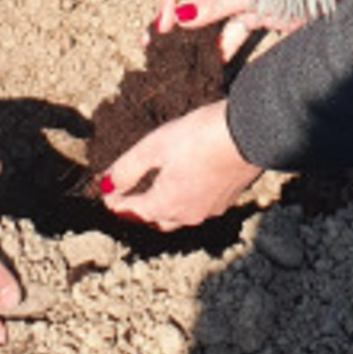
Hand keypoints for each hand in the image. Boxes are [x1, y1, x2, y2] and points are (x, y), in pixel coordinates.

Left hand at [97, 100, 261, 229]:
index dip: (116, 201)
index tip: (105, 193)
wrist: (248, 134)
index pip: (134, 211)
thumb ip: (127, 169)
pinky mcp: (227, 199)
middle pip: (156, 219)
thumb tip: (105, 185)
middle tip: (125, 198)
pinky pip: (198, 207)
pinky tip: (185, 185)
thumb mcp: (154, 146)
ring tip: (153, 193)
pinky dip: (183, 200)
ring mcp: (210, 209)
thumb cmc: (199, 137)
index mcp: (167, 204)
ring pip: (179, 216)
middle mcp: (189, 215)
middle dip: (139, 211)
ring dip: (162, 208)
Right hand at [160, 0, 352, 60]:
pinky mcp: (254, 12)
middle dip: (178, 15)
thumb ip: (215, 4)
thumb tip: (180, 16)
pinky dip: (224, 42)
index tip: (164, 22)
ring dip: (198, 32)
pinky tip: (217, 60)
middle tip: (160, 38)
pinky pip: (231, 27)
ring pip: (211, 12)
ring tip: (179, 51)